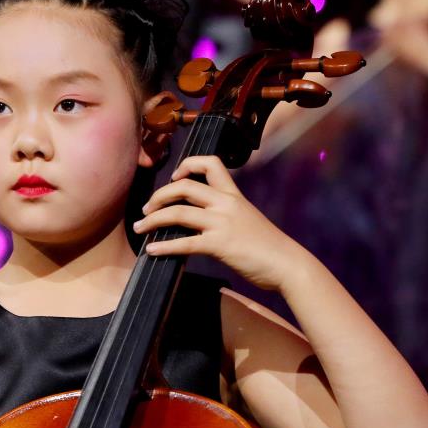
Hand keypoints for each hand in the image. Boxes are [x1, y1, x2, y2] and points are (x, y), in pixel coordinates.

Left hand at [133, 155, 307, 291]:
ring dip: (152, 220)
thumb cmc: (267, 246)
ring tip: (139, 228)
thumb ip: (225, 214)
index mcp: (233, 195)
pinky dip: (163, 246)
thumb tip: (199, 221)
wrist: (287, 264)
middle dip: (158, 196)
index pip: (210, 163)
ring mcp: (222, 223)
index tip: (174, 177)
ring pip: (178, 212)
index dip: (187, 164)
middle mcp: (226, 203)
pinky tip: (151, 251)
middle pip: (184, 187)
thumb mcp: (246, 219)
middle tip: (146, 209)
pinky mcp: (220, 245)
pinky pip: (184, 243)